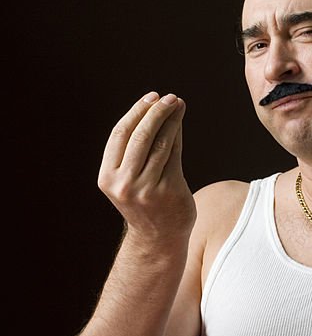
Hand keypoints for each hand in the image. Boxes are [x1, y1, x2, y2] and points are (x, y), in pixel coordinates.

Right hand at [98, 92, 196, 241]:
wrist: (157, 237)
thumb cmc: (144, 201)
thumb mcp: (128, 178)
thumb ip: (133, 150)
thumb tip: (153, 109)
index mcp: (108, 178)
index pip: (120, 135)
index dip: (136, 112)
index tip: (151, 97)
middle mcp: (125, 183)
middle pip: (140, 136)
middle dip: (155, 112)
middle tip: (168, 97)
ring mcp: (148, 188)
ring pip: (160, 143)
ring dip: (171, 119)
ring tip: (178, 104)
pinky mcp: (170, 190)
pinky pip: (174, 154)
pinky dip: (178, 134)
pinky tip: (180, 123)